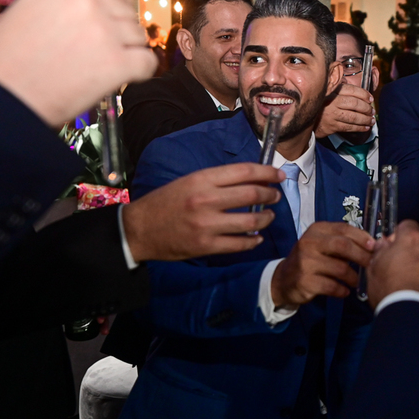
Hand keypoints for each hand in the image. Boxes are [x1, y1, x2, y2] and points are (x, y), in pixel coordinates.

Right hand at [0, 0, 154, 126]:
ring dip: (128, 53)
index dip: (117, 7)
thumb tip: (94, 11)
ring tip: (103, 69)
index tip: (115, 21)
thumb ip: (62, 6)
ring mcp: (103, 30)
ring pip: (139, 37)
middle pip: (128, 12)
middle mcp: (85, 1)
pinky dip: (140, 73)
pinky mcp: (117, 62)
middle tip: (106, 52)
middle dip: (122, 32)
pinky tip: (122, 80)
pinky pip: (147, 62)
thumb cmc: (2, 62)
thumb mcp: (28, 12)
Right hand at [122, 163, 283, 262]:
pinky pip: (240, 244)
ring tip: (268, 217)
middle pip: (252, 195)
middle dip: (271, 195)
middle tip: (275, 196)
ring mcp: (207, 225)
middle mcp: (206, 200)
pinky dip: (253, 241)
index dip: (267, 173)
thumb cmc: (165, 202)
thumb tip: (251, 180)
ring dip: (266, 218)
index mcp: (202, 180)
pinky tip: (256, 237)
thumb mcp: (189, 181)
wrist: (139, 229)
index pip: (244, 172)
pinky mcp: (206, 246)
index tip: (279, 176)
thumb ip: (217, 181)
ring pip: (251, 221)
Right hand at [271, 222, 374, 306]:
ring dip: (353, 277)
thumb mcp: (322, 244)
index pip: (344, 228)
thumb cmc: (310, 259)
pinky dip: (342, 290)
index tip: (375, 246)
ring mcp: (306, 262)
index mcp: (317, 230)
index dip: (362, 237)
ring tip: (357, 281)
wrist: (284, 279)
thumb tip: (373, 246)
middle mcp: (309, 243)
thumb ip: (343, 242)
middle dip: (362, 256)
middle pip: (343, 246)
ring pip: (340, 268)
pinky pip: (332, 286)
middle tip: (372, 265)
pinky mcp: (305, 281)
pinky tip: (345, 291)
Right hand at [315, 85, 374, 137]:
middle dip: (367, 108)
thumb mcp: (329, 92)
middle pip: (355, 104)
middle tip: (372, 111)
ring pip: (353, 117)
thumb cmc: (321, 105)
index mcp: (333, 91)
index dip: (364, 94)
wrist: (306, 118)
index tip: (370, 98)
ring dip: (365, 119)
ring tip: (371, 120)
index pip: (352, 90)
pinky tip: (365, 127)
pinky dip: (359, 128)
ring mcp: (332, 115)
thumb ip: (341, 90)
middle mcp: (333, 102)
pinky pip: (349, 127)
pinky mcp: (332, 126)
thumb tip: (361, 93)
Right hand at [367, 221, 418, 319]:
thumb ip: (380, 251)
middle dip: (413, 255)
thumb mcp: (374, 268)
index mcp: (411, 240)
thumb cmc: (391, 291)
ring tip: (412, 287)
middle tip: (401, 271)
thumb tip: (384, 245)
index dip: (400, 236)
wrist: (412, 316)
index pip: (408, 226)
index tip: (394, 246)